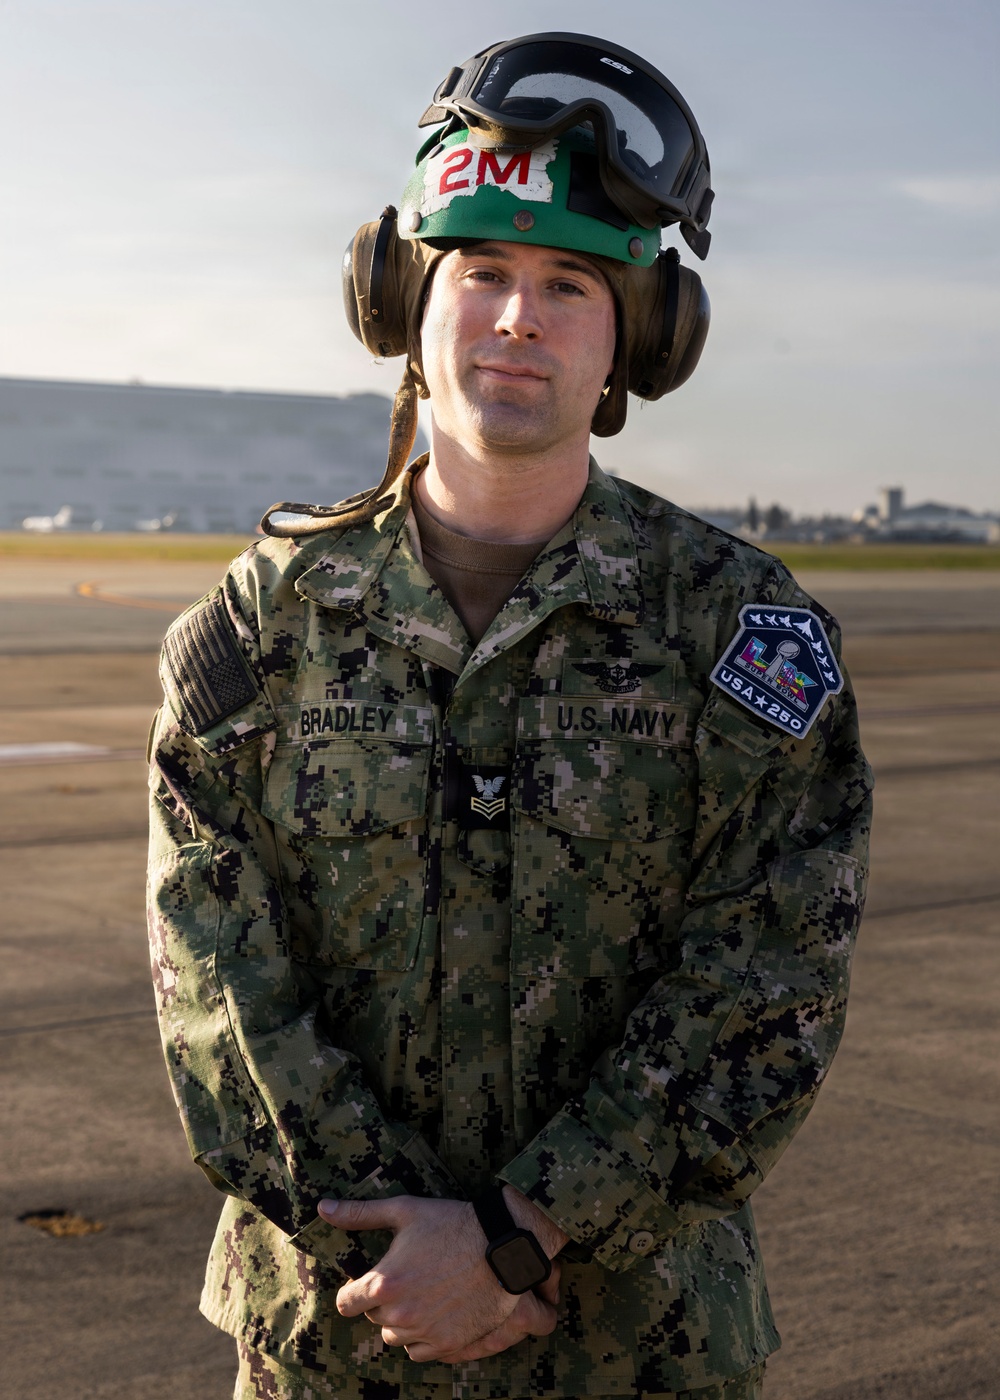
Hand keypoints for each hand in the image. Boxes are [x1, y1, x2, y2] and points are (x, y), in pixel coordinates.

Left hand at [319, 1194, 561, 1362]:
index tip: (364, 1283)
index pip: (346, 1303)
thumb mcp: (404, 1210)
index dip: (353, 1291)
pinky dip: (421, 1337)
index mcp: (382, 1284)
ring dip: (401, 1320)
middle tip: (407, 1277)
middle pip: (373, 1318)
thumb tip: (323, 1208)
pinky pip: (419, 1352)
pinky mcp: (447, 1345)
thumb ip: (360, 1214)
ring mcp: (424, 1333)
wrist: (502, 1245)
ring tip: (422, 1293)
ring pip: (395, 1337)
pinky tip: (434, 1312)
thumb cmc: (451, 1222)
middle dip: (383, 1301)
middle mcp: (399, 1314)